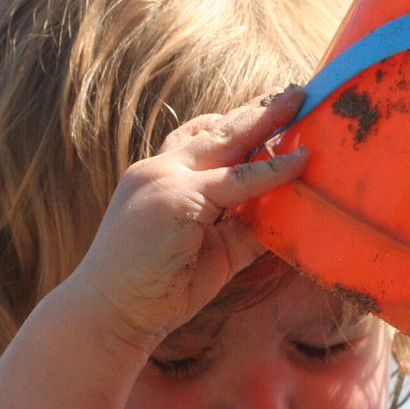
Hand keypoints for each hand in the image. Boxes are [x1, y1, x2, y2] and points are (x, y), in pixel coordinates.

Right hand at [67, 86, 307, 353]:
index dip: (237, 122)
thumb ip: (243, 231)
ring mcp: (164, 179)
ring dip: (265, 120)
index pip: (201, 137)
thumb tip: (286, 218)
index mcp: (161, 178)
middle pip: (217, 130)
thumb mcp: (211, 254)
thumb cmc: (157, 291)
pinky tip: (298, 159)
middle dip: (257, 110)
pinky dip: (269, 170)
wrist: (110, 316)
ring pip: (226, 143)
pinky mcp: (176, 198)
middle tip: (295, 91)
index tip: (268, 107)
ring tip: (299, 101)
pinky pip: (235, 181)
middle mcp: (160, 170)